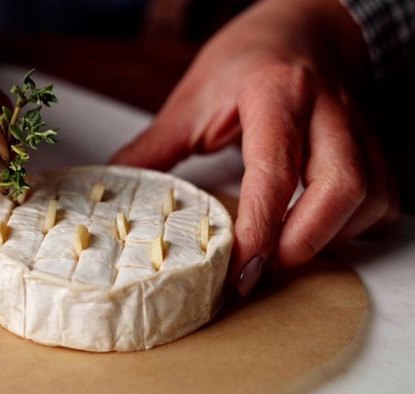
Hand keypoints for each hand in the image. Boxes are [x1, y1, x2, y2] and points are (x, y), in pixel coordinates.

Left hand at [111, 0, 398, 294]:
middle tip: (263, 268)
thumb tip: (116, 185)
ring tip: (283, 252)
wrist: (301, 28)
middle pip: (342, 185)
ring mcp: (357, 126)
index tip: (240, 268)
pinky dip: (353, 226)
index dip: (259, 225)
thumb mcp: (192, 99)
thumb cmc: (247, 60)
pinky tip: (318, 231)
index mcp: (274, 93)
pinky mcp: (373, 143)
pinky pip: (383, 196)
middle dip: (304, 241)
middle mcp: (326, 109)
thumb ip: (155, 147)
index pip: (274, 167)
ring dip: (330, 237)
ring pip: (371, 195)